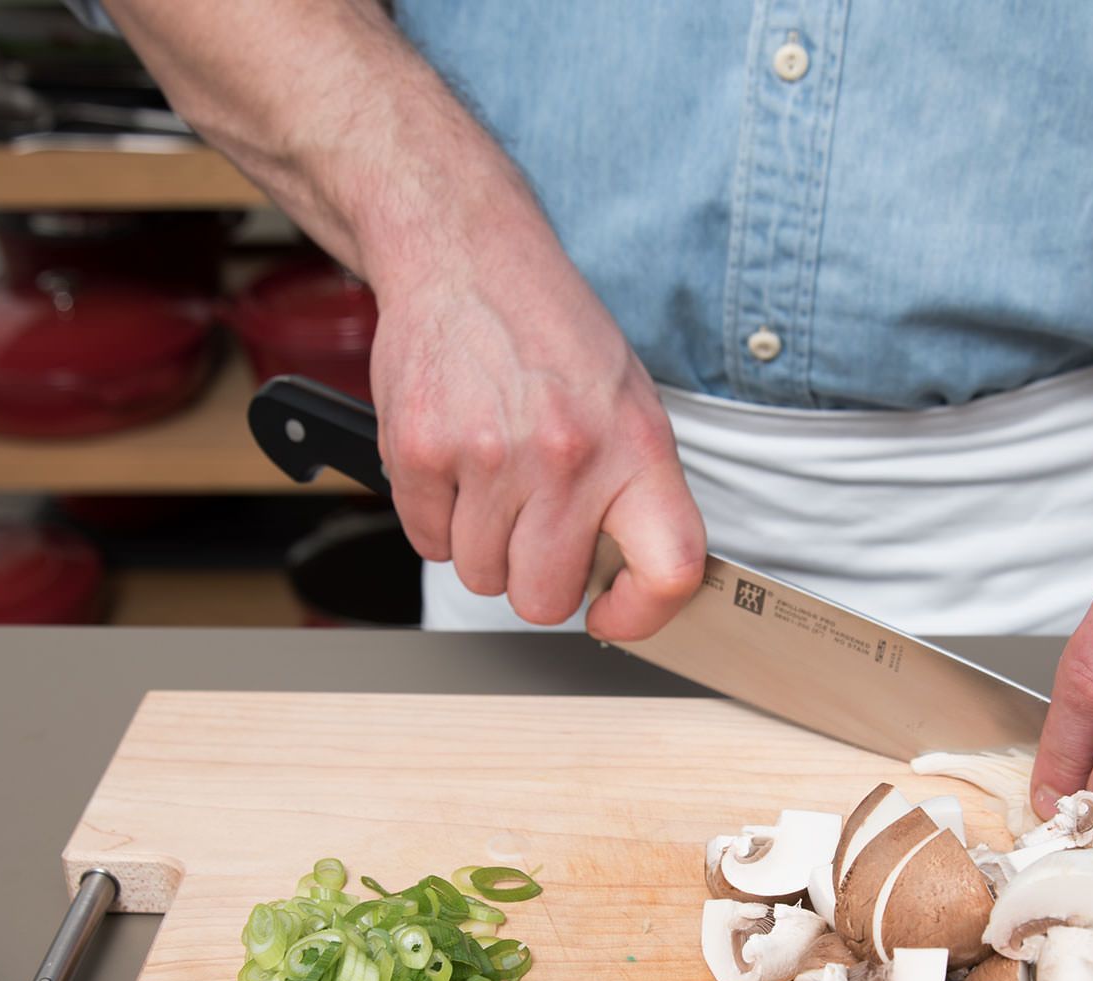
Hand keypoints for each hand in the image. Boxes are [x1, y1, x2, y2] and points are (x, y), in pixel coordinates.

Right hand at [361, 165, 703, 637]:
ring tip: (494, 481)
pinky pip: (428, 542)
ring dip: (482, 545)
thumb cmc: (552, 334)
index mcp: (637, 446)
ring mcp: (490, 457)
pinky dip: (437, 518)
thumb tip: (631, 582)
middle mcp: (568, 457)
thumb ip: (634, 493)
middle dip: (535, 578)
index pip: (670, 570)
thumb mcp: (628, 403)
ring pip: (481, 576)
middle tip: (533, 528)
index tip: (614, 613)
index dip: (642, 614)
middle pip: (544, 598)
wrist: (468, 256)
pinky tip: (456, 464)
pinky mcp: (422, 452)